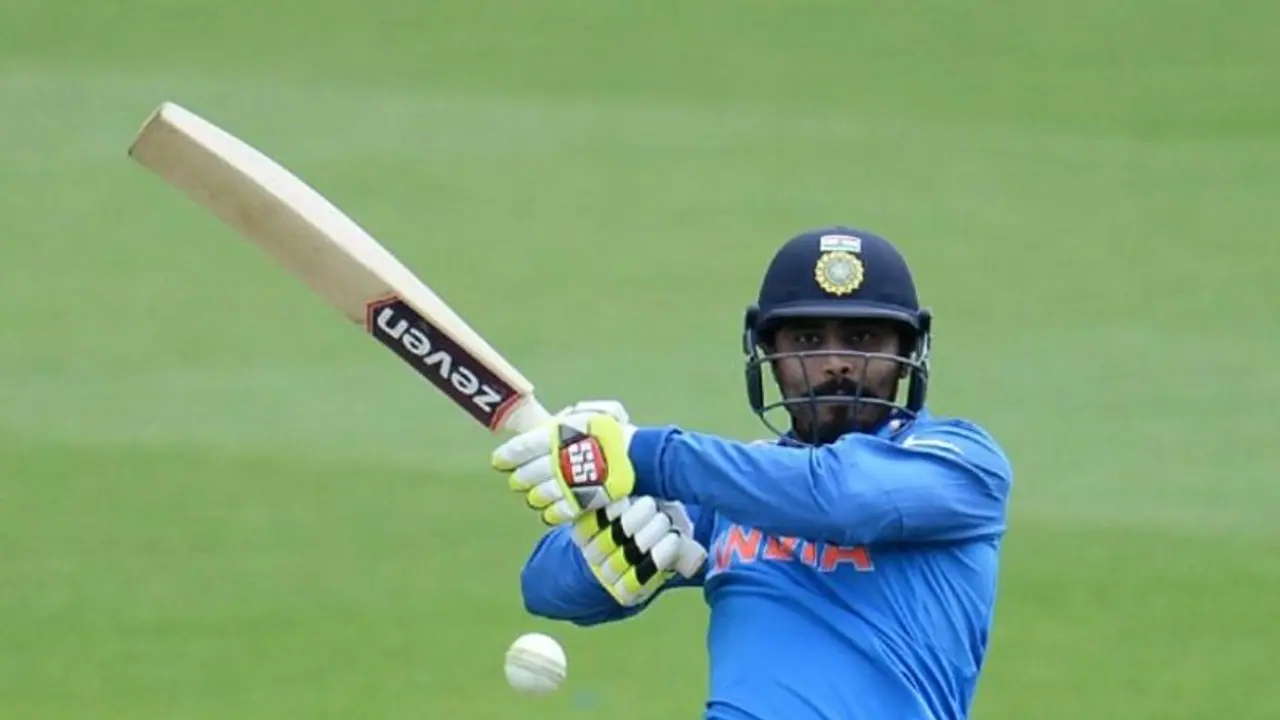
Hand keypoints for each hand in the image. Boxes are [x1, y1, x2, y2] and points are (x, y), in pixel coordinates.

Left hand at [492, 403, 638, 525]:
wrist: (641, 457)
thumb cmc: (618, 433)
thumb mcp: (597, 412)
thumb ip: (575, 415)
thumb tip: (559, 418)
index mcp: (557, 435)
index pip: (521, 447)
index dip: (506, 455)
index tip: (498, 460)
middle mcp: (556, 459)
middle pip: (525, 474)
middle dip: (519, 477)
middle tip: (517, 478)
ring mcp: (567, 483)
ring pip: (538, 495)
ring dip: (533, 495)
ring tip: (534, 494)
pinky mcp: (579, 502)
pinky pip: (556, 512)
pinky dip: (550, 513)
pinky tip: (548, 511)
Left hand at [573, 496, 706, 605]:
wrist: (628, 517)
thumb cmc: (660, 534)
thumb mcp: (677, 547)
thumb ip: (685, 553)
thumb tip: (698, 559)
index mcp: (631, 589)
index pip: (635, 585)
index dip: (658, 558)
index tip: (674, 537)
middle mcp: (608, 576)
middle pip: (624, 559)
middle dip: (649, 533)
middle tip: (664, 517)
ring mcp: (591, 554)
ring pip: (607, 541)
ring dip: (630, 520)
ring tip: (648, 504)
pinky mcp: (579, 529)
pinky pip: (589, 523)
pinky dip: (608, 510)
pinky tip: (625, 499)